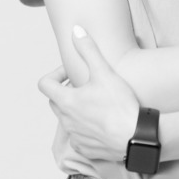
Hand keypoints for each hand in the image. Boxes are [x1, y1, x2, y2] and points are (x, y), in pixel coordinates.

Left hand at [38, 26, 139, 161]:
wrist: (134, 136)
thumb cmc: (119, 104)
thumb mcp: (104, 72)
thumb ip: (88, 49)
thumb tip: (76, 30)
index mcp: (66, 101)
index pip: (44, 84)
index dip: (55, 74)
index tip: (71, 74)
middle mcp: (66, 120)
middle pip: (55, 101)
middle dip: (66, 91)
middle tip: (86, 85)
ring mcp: (74, 136)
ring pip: (67, 119)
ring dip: (76, 109)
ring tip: (97, 103)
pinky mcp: (85, 148)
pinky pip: (78, 136)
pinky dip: (85, 127)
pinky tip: (102, 121)